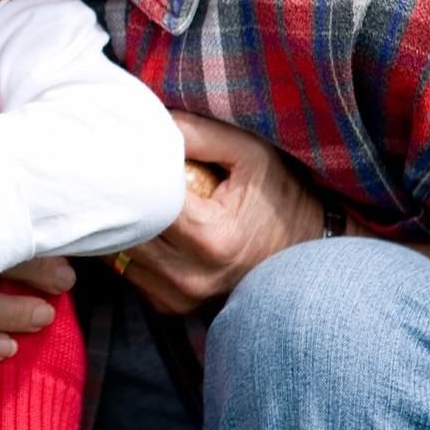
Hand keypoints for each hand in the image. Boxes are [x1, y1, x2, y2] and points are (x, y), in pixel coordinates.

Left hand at [115, 112, 323, 314]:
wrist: (309, 251)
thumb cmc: (280, 196)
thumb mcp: (250, 154)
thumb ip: (198, 134)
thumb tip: (148, 122)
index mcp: (210, 237)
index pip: (142, 200)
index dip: (129, 172)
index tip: (124, 153)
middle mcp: (191, 275)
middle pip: (124, 230)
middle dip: (120, 199)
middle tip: (121, 172)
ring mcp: (180, 297)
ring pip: (120, 254)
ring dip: (123, 225)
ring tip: (138, 199)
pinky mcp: (172, 307)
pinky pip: (130, 273)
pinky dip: (132, 249)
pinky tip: (149, 227)